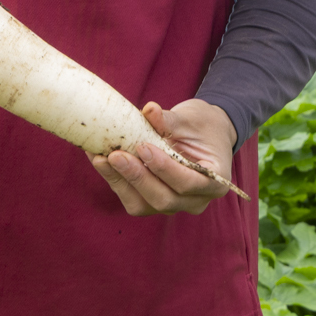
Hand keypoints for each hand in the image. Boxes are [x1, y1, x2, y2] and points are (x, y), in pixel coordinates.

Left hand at [91, 99, 237, 215]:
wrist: (204, 134)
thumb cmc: (201, 126)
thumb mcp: (190, 119)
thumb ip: (170, 120)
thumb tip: (148, 110)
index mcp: (215, 181)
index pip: (189, 183)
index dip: (164, 169)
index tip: (143, 147)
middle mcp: (196, 200)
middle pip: (165, 200)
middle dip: (137, 178)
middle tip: (115, 155)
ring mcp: (175, 205)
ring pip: (143, 205)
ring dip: (120, 182)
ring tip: (101, 158)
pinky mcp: (153, 202)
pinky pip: (132, 199)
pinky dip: (115, 181)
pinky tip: (99, 160)